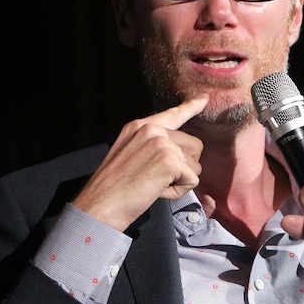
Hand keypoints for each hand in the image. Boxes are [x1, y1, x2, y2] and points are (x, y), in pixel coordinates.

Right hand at [72, 94, 208, 231]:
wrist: (100, 204)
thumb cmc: (111, 188)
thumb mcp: (126, 154)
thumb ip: (149, 145)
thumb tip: (177, 151)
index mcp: (138, 126)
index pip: (171, 114)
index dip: (190, 107)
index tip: (204, 99)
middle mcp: (151, 130)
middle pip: (193, 146)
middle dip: (183, 167)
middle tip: (155, 179)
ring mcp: (162, 143)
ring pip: (195, 165)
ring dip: (180, 181)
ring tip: (152, 186)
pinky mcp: (170, 161)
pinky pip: (192, 180)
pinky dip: (178, 192)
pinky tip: (157, 192)